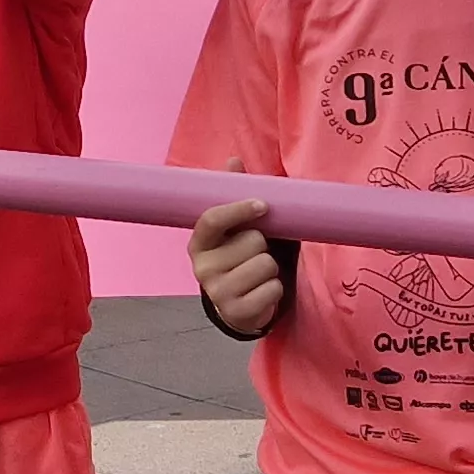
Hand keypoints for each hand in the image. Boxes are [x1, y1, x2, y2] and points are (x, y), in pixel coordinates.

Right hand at [188, 190, 285, 336]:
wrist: (238, 305)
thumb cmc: (238, 257)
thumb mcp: (234, 229)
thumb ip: (233, 194)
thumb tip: (233, 160)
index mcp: (198, 243)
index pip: (213, 219)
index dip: (239, 209)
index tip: (262, 205)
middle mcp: (202, 268)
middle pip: (252, 241)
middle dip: (262, 246)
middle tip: (254, 254)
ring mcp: (218, 292)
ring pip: (266, 264)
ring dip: (271, 268)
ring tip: (258, 273)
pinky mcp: (236, 313)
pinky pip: (273, 289)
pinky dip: (275, 288)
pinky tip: (262, 291)